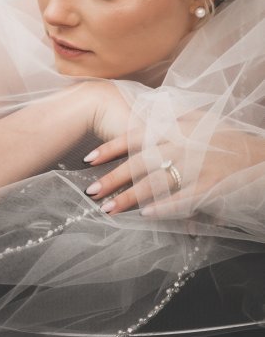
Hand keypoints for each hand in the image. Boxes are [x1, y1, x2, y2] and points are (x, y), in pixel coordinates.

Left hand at [84, 111, 264, 217]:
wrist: (259, 155)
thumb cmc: (224, 139)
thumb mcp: (197, 121)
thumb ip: (170, 121)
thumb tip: (142, 121)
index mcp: (176, 129)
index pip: (135, 137)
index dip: (111, 148)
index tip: (89, 159)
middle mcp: (182, 145)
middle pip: (139, 163)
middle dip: (112, 178)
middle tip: (91, 191)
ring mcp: (196, 166)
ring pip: (155, 183)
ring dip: (129, 198)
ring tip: (108, 209)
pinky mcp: (210, 186)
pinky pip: (182, 199)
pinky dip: (163, 207)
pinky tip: (145, 215)